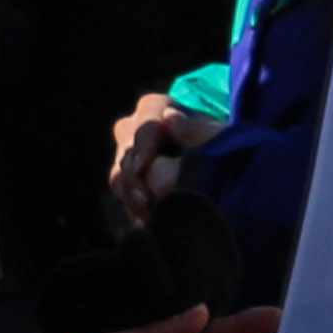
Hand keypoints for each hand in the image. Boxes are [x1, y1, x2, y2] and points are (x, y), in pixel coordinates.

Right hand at [107, 91, 209, 224]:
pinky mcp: (128, 183)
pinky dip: (135, 210)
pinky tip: (147, 223)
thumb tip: (170, 120)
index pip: (144, 124)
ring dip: (133, 197)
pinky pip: (124, 197)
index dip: (143, 144)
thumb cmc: (213, 138)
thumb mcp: (213, 132)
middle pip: (126, 153)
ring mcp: (127, 157)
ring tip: (150, 216)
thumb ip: (195, 128)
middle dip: (133, 178)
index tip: (144, 165)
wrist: (210, 153)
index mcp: (154, 109)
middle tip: (145, 200)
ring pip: (119, 177)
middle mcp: (133, 130)